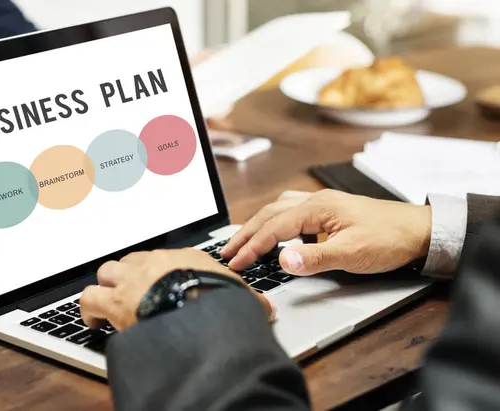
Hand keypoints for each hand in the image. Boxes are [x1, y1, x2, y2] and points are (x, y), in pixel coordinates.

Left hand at [79, 248, 274, 330]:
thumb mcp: (241, 297)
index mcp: (183, 258)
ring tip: (107, 302)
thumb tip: (267, 308)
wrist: (201, 313)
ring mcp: (132, 280)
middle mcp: (154, 263)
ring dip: (106, 286)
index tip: (157, 280)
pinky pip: (89, 297)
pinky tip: (92, 321)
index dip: (157, 271)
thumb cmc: (221, 302)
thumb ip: (249, 299)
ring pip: (106, 271)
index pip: (163, 257)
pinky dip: (88, 308)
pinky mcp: (115, 301)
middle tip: (131, 290)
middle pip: (132, 260)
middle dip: (128, 274)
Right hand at [221, 189, 431, 275]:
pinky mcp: (329, 212)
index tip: (235, 263)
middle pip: (270, 214)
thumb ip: (315, 257)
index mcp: (318, 208)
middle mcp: (316, 201)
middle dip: (246, 233)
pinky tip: (278, 232)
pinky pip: (292, 211)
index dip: (251, 247)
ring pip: (279, 209)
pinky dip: (276, 222)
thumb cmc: (390, 238)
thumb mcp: (352, 253)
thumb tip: (282, 260)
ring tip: (243, 241)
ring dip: (258, 225)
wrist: (420, 230)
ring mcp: (323, 204)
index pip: (274, 228)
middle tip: (227, 252)